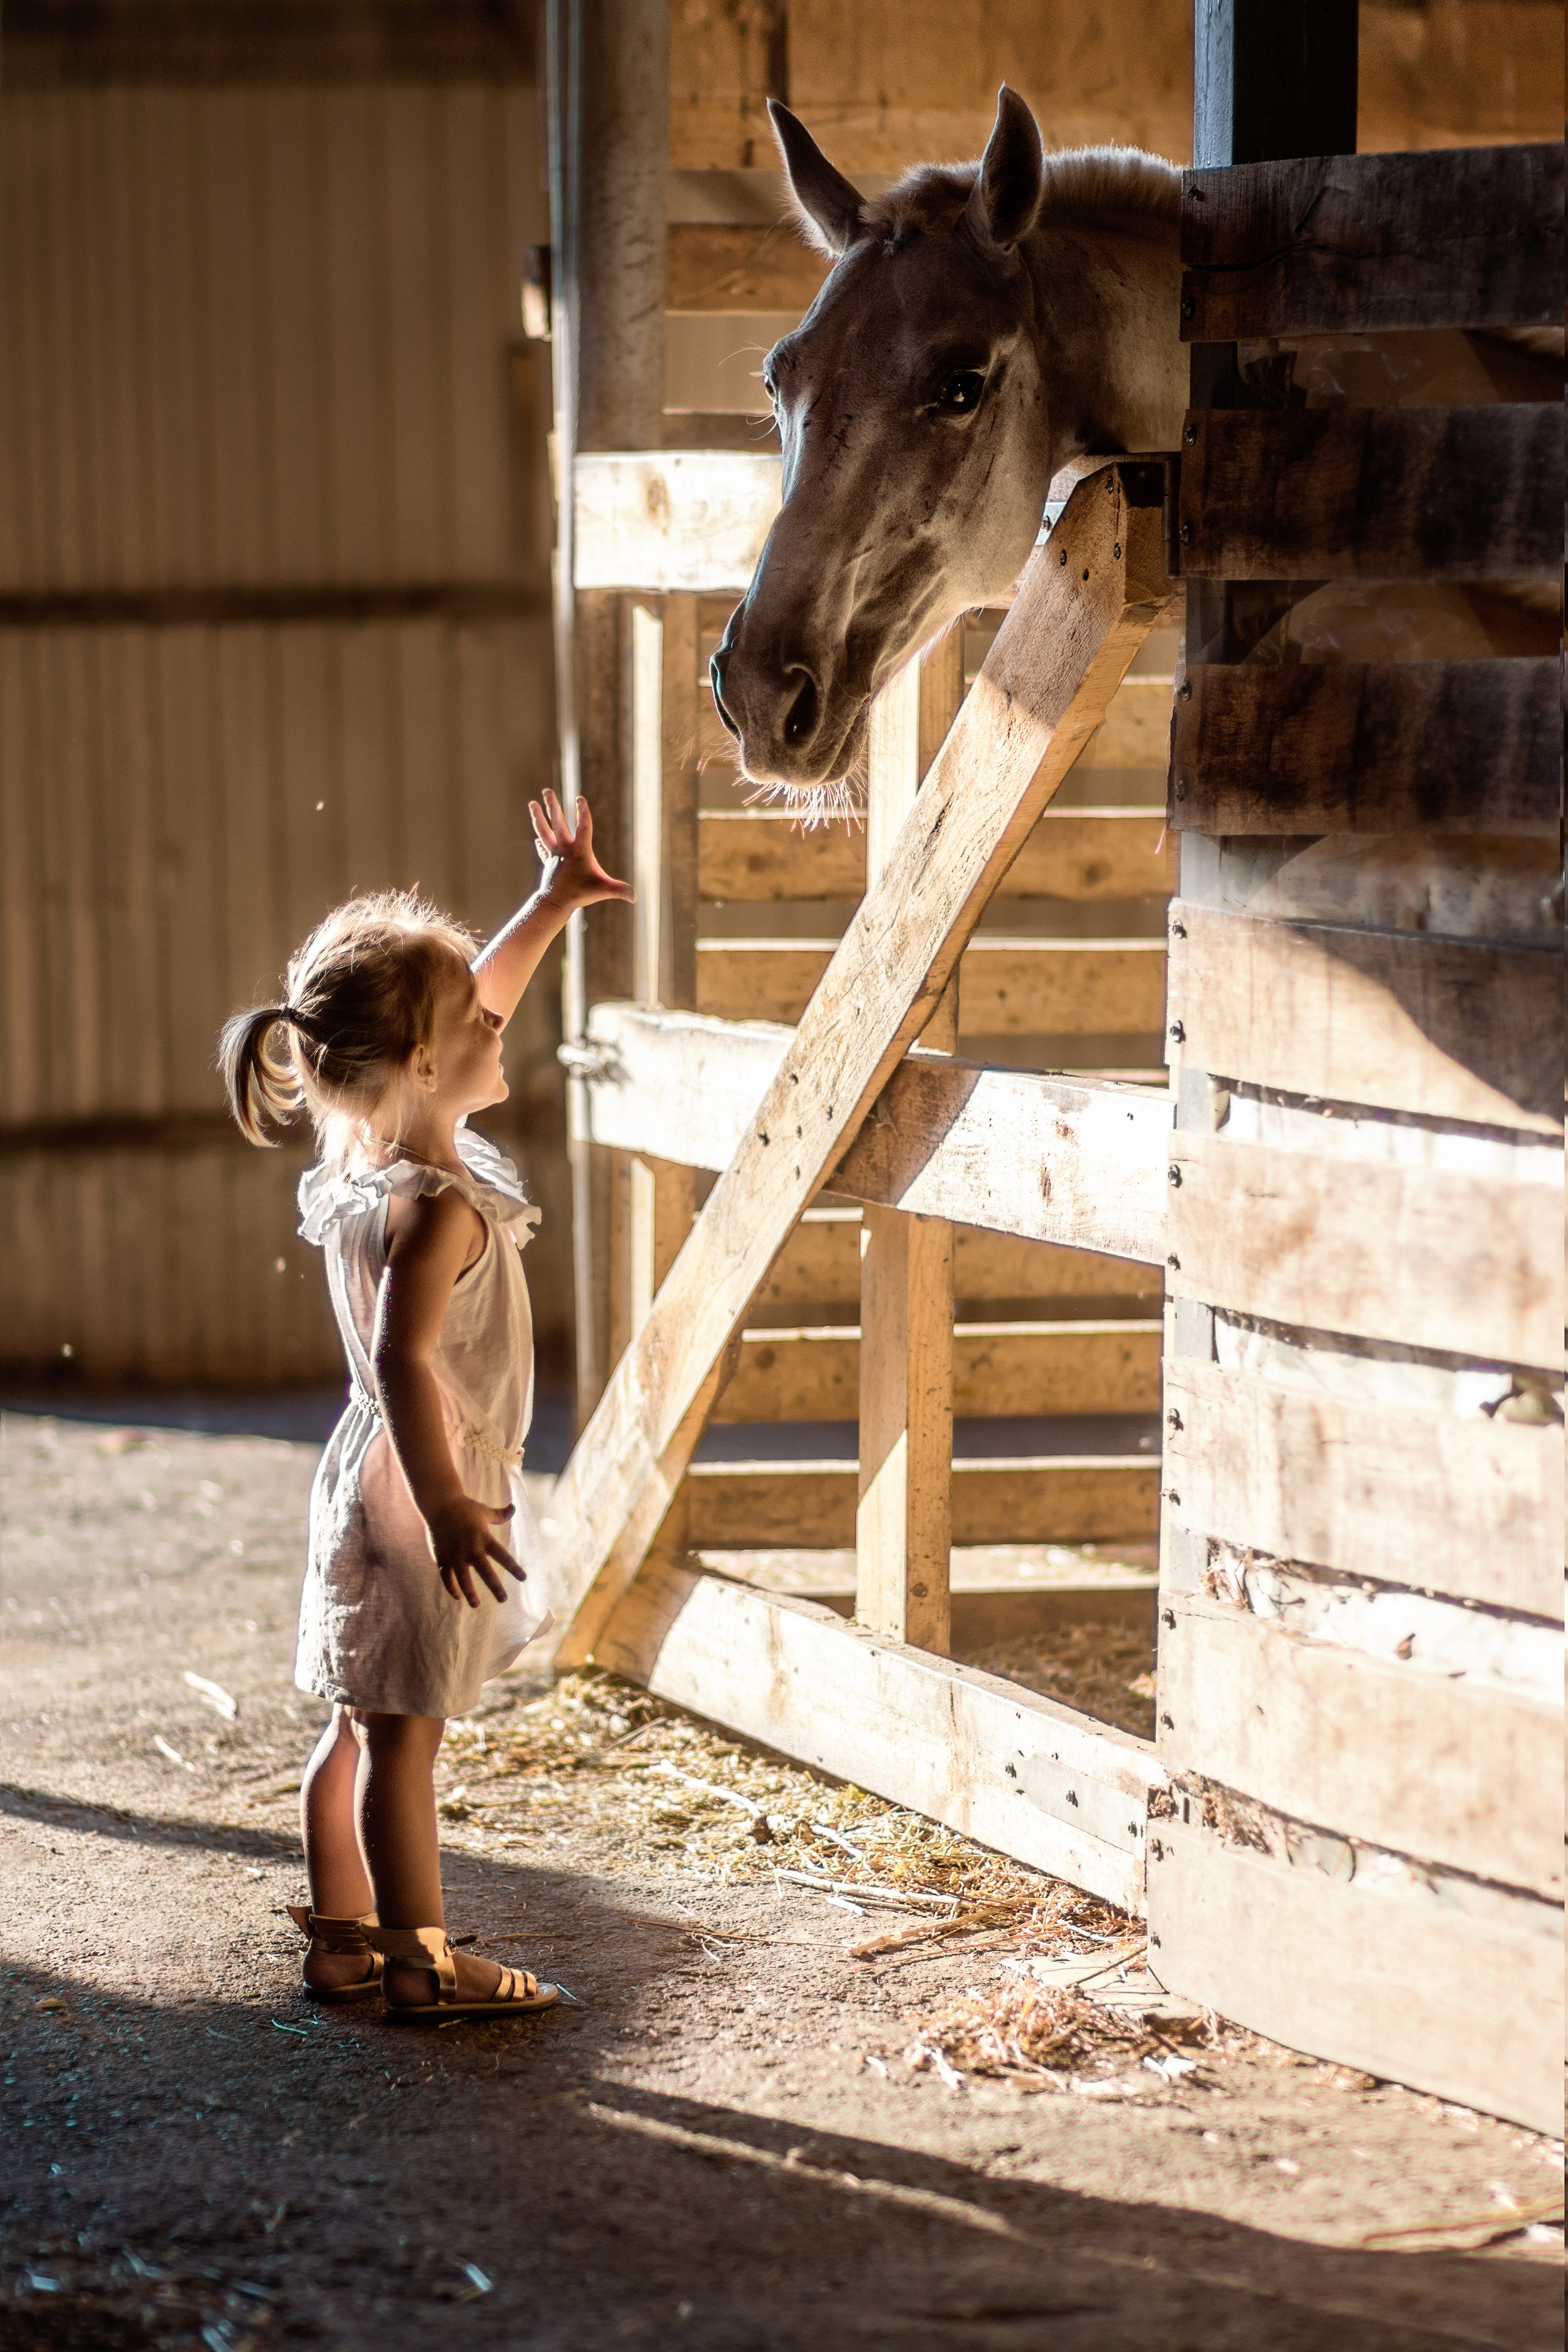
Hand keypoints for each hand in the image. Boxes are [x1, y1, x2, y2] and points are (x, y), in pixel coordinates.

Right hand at [424, 1495, 524, 1607]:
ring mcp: (455, 1555)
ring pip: (463, 1579)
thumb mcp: (484, 1511)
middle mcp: (471, 1549)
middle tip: (503, 1599)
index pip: (502, 1556)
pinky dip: (451, 1587)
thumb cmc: (465, 1508)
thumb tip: (513, 1508)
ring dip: (470, 1593)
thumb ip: (500, 1515)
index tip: (524, 1578)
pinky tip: (457, 1596)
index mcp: (483, 1538)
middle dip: (495, 1587)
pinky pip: (446, 1577)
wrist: (440, 1505)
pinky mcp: (442, 1558)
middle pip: (485, 1572)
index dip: (513, 1567)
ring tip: (476, 1604)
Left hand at [529, 789, 633, 913]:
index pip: (583, 827)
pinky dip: (541, 843)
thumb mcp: (604, 890)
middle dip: (552, 806)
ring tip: (531, 803)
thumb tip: (635, 897)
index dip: (583, 812)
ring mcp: (553, 855)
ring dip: (538, 817)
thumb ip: (620, 890)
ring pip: (544, 831)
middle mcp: (563, 849)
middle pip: (557, 823)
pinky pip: (543, 849)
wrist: (555, 902)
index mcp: (578, 850)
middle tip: (546, 791)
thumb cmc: (580, 894)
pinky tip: (537, 839)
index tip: (580, 798)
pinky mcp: (548, 863)